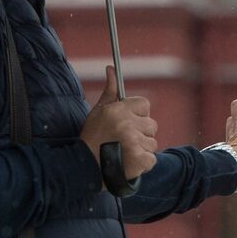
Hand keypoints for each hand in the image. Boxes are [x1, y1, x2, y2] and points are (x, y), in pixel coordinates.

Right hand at [81, 66, 157, 181]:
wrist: (84, 168)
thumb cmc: (92, 138)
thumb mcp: (98, 112)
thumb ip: (110, 91)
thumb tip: (111, 68)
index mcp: (118, 111)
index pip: (145, 105)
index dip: (138, 114)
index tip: (129, 122)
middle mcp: (128, 125)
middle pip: (151, 124)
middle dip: (141, 132)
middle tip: (124, 140)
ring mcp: (135, 143)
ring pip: (152, 142)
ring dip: (142, 148)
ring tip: (123, 152)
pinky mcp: (140, 160)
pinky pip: (152, 158)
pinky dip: (143, 162)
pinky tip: (128, 162)